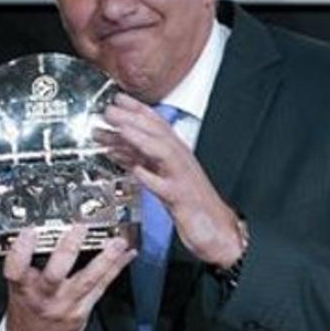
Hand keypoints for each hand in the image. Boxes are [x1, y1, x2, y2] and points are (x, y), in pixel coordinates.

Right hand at [4, 225, 134, 330]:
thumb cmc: (27, 310)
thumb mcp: (17, 288)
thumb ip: (27, 265)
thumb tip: (46, 233)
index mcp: (22, 289)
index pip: (15, 269)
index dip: (21, 250)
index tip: (29, 232)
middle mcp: (43, 298)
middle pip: (54, 274)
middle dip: (68, 250)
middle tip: (79, 229)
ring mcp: (65, 305)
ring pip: (86, 280)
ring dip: (105, 259)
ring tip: (117, 242)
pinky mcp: (82, 311)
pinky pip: (101, 287)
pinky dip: (115, 269)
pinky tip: (126, 256)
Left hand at [95, 93, 243, 266]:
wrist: (219, 232)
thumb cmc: (190, 204)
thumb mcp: (161, 177)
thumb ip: (140, 161)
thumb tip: (116, 147)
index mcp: (175, 156)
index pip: (156, 125)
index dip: (137, 109)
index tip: (117, 98)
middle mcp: (180, 163)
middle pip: (157, 133)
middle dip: (133, 118)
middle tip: (110, 110)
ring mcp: (182, 180)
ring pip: (163, 153)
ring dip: (141, 139)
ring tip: (122, 130)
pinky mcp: (183, 201)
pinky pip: (166, 187)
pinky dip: (151, 178)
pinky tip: (137, 172)